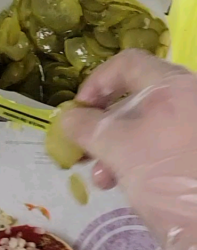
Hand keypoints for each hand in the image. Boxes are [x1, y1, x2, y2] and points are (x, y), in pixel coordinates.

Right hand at [62, 50, 196, 249]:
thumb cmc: (168, 174)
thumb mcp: (118, 149)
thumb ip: (86, 127)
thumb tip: (66, 118)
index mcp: (172, 85)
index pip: (126, 64)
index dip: (95, 83)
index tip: (77, 112)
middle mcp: (189, 99)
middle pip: (136, 97)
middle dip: (103, 125)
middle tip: (85, 150)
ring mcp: (195, 128)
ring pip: (148, 126)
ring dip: (118, 147)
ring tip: (103, 180)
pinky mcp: (196, 156)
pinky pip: (164, 145)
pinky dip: (141, 159)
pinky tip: (128, 186)